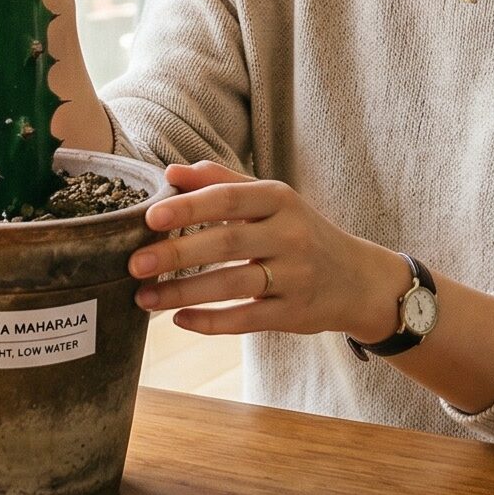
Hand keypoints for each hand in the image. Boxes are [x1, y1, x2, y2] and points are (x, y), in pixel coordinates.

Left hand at [130, 161, 410, 343]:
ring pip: (232, 285)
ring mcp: (294, 277)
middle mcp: (290, 235)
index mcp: (280, 199)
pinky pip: (246, 320)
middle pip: (226, 242)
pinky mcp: (293, 315)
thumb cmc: (301, 232)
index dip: (190, 206)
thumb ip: (223, 182)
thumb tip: (172, 172)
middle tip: (135, 262)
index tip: (151, 215)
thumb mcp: (272, 200)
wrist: (358, 280)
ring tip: (144, 298)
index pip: (229, 197)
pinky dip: (210, 322)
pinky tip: (179, 320)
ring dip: (183, 293)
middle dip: (177, 254)